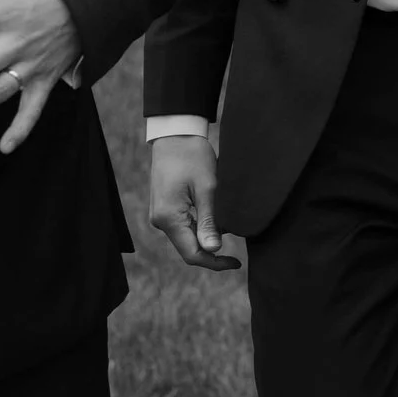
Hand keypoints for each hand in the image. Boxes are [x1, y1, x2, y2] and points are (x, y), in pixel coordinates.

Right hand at [147, 134, 240, 271]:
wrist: (175, 134)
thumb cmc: (193, 156)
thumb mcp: (207, 188)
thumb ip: (209, 221)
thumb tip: (214, 250)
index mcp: (169, 218)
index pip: (192, 254)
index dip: (215, 263)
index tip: (236, 263)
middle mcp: (160, 221)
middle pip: (188, 249)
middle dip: (212, 252)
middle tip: (237, 252)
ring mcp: (160, 215)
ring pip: (186, 239)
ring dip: (206, 239)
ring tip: (229, 230)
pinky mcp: (165, 208)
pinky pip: (182, 227)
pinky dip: (199, 228)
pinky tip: (216, 220)